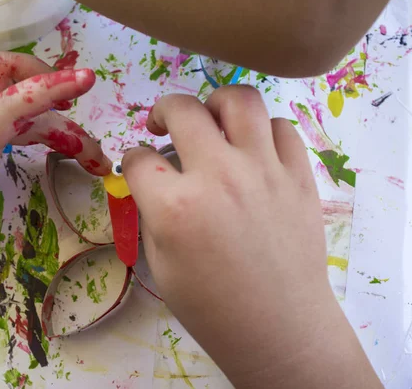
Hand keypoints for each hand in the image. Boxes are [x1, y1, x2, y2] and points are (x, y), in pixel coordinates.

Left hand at [0, 52, 110, 300]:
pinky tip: (50, 121)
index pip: (7, 106)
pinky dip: (31, 92)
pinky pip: (0, 84)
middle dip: (63, 112)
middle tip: (94, 159)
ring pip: (8, 78)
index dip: (47, 91)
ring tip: (77, 138)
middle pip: (17, 90)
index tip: (86, 81)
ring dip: (45, 90)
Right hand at [122, 86, 379, 387]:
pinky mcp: (298, 176)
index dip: (132, 160)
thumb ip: (152, 211)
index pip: (139, 158)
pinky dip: (261, 131)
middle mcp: (218, 176)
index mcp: (175, 206)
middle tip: (161, 124)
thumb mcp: (160, 263)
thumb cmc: (210, 306)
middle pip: (182, 110)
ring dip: (214, 104)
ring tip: (210, 120)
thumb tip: (153, 179)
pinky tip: (252, 150)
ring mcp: (263, 171)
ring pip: (239, 101)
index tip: (138, 167)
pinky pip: (281, 128)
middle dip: (161, 111)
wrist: (278, 328)